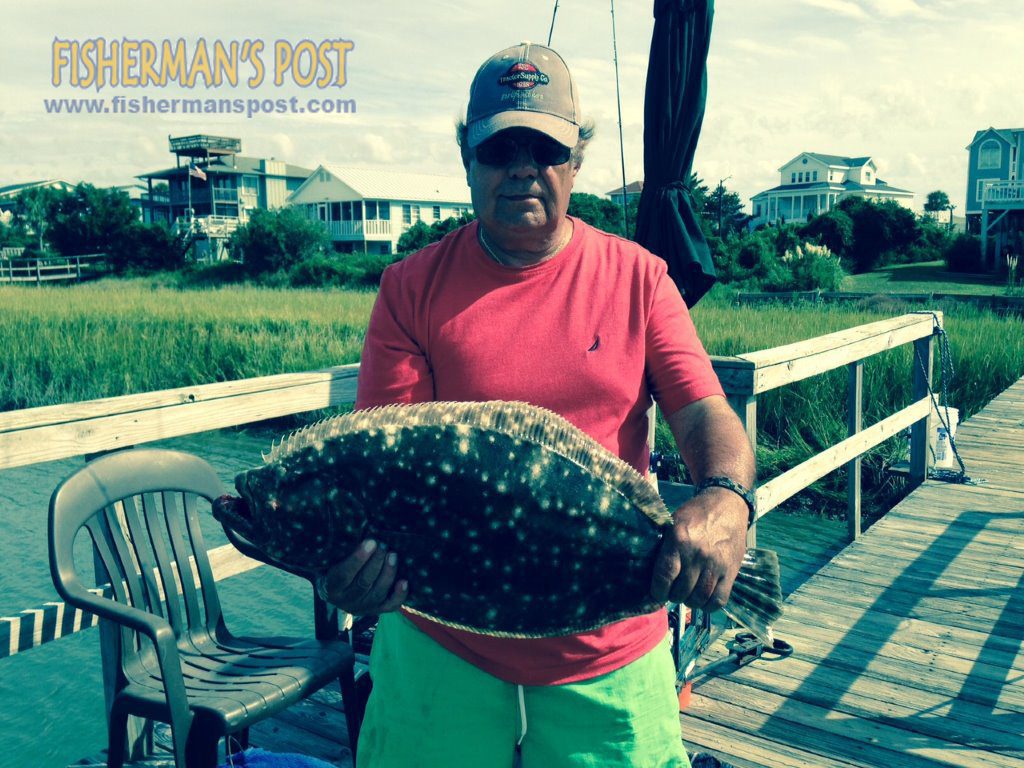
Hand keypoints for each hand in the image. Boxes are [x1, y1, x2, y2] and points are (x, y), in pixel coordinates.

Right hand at [320, 539, 407, 614]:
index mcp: (332, 587)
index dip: (358, 559)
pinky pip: (390, 605)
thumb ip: (343, 550)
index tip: (370, 542)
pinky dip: (399, 594)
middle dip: (376, 562)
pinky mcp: (377, 610)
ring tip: (393, 555)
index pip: (344, 575)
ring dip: (388, 573)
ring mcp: (363, 607)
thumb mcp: (333, 560)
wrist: (338, 591)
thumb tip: (362, 529)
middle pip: (363, 583)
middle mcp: (347, 600)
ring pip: (378, 592)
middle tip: (384, 545)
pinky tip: (405, 581)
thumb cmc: (336, 567)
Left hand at [650, 488, 746, 608]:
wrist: (727, 504)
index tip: (656, 593)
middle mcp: (698, 554)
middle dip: (673, 596)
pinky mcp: (732, 571)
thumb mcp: (673, 522)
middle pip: (681, 590)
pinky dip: (708, 605)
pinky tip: (703, 599)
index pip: (664, 576)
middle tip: (672, 592)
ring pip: (699, 598)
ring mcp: (716, 564)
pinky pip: (719, 599)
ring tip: (686, 595)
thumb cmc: (695, 514)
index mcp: (679, 540)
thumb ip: (663, 545)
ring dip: (689, 602)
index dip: (658, 591)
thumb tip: (648, 571)